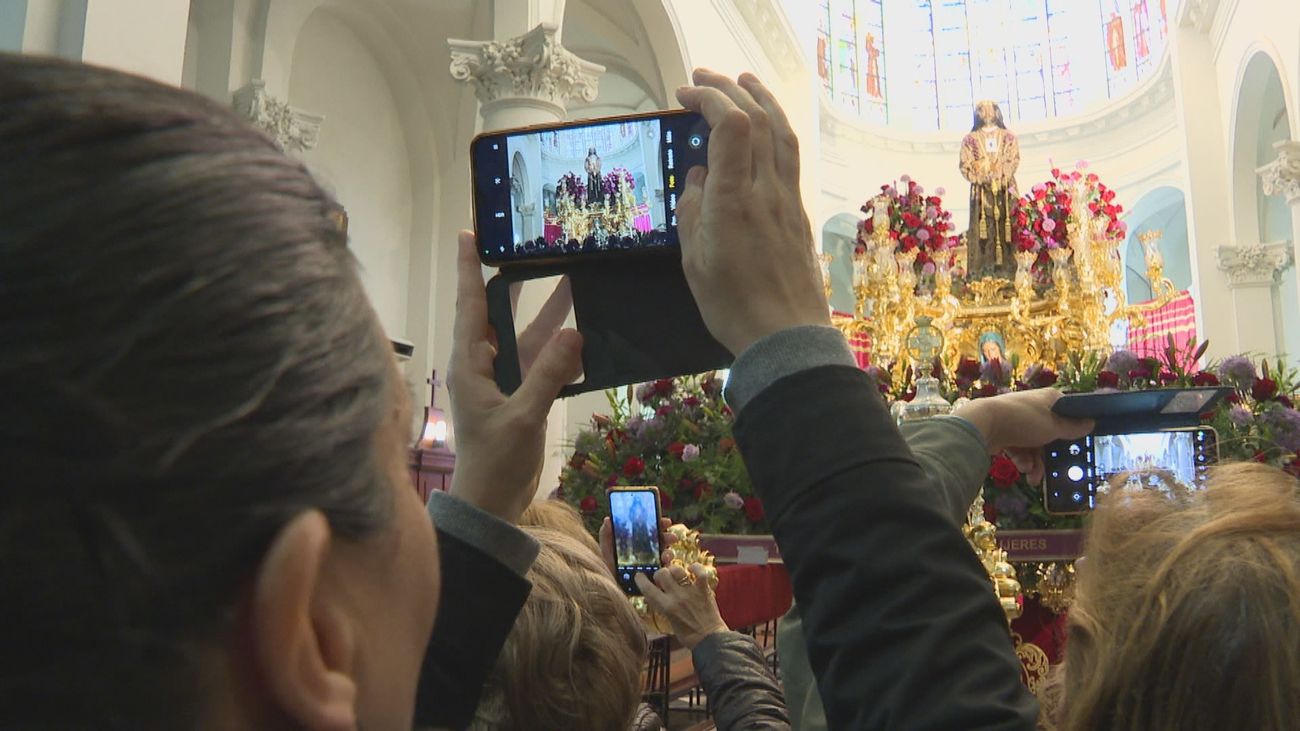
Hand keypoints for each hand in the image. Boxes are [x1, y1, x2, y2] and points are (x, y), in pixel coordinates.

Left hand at [446, 231, 582, 522]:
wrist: (491, 504)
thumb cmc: (495, 462)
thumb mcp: (521, 418)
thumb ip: (547, 376)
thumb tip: (574, 333)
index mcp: (470, 364)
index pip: (470, 306)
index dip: (468, 269)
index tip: (469, 234)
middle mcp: (482, 365)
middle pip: (498, 313)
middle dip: (516, 283)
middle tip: (533, 249)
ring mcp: (502, 380)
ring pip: (525, 337)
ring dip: (547, 314)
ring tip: (572, 280)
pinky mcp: (520, 396)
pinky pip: (540, 362)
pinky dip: (559, 349)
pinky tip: (582, 334)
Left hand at [598, 516, 679, 575]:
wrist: (611, 590)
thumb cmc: (609, 569)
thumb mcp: (606, 552)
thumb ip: (606, 536)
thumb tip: (607, 519)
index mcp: (639, 543)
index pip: (652, 531)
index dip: (660, 524)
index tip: (666, 522)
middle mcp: (649, 552)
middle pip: (662, 541)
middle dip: (668, 537)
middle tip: (671, 537)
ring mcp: (654, 565)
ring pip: (666, 556)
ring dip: (668, 554)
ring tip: (665, 556)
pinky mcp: (656, 578)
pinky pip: (666, 573)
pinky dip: (667, 569)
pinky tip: (664, 568)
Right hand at [634, 564, 728, 649]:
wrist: (709, 639)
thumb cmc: (688, 635)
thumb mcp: (669, 622)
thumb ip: (661, 608)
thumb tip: (652, 597)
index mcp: (666, 607)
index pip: (648, 589)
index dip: (641, 580)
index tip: (639, 576)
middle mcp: (677, 597)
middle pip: (662, 574)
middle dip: (659, 574)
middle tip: (662, 578)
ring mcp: (691, 592)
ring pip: (678, 570)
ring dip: (674, 570)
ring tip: (675, 573)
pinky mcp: (704, 589)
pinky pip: (700, 572)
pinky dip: (695, 567)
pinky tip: (691, 568)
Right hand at [674, 69, 828, 354]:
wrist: (786, 335)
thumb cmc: (733, 305)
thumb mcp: (694, 261)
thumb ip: (692, 211)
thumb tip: (697, 177)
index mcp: (734, 199)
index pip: (732, 124)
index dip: (710, 97)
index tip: (685, 94)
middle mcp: (766, 189)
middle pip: (757, 118)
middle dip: (729, 88)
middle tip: (702, 78)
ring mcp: (787, 198)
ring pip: (781, 132)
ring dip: (762, 99)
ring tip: (743, 82)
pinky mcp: (797, 212)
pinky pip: (789, 155)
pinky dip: (774, 127)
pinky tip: (764, 128)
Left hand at [954, 389, 1093, 483]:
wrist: (983, 425)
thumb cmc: (1024, 422)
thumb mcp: (1054, 427)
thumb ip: (1073, 428)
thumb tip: (1091, 423)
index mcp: (1049, 399)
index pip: (1068, 412)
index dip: (1074, 428)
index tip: (1079, 444)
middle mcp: (1034, 407)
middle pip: (1051, 433)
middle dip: (1051, 455)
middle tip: (1055, 471)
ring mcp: (1018, 420)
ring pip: (1035, 445)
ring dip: (1036, 463)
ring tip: (1034, 477)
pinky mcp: (1005, 432)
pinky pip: (1020, 448)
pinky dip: (1023, 460)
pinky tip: (1024, 470)